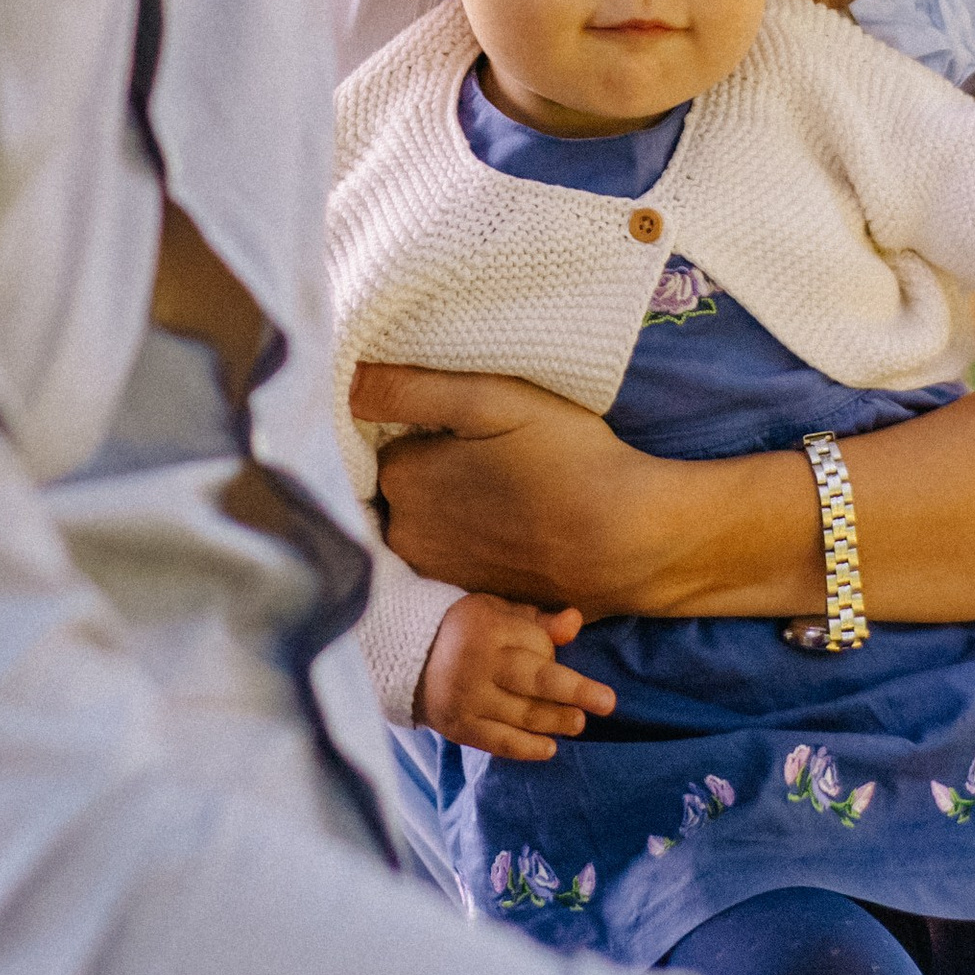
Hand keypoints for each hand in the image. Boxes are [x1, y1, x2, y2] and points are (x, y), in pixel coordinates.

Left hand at [357, 362, 693, 617]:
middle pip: (402, 484)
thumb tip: (345, 379)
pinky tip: (514, 523)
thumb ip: (409, 388)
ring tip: (507, 486)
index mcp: (402, 481)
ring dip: (451, 504)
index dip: (423, 425)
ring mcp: (439, 573)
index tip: (464, 422)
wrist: (628, 542)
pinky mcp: (472, 595)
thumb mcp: (492, 400)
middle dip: (432, 467)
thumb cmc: (566, 460)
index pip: (385, 439)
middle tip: (492, 451)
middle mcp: (406, 535)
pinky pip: (456, 554)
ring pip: (427, 521)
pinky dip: (474, 538)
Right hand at [414, 591, 603, 760]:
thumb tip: (575, 622)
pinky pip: (499, 742)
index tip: (560, 656)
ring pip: (522, 714)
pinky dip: (527, 748)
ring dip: (556, 720)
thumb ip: (536, 620)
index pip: (536, 644)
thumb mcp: (497, 613)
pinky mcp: (460, 728)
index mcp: (488, 629)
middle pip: (536, 680)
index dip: (553, 652)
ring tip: (579, 723)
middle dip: (576, 691)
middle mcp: (477, 665)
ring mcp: (468, 699)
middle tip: (607, 702)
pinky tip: (550, 748)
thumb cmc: (465, 633)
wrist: (408, 661)